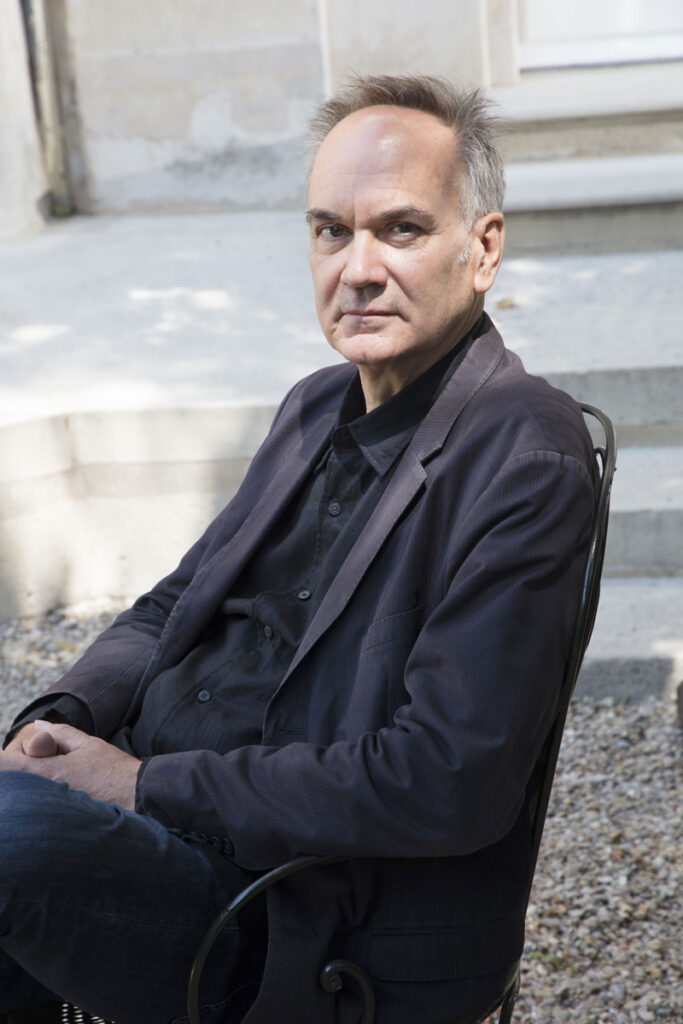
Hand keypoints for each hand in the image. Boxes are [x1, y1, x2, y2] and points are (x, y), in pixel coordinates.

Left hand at [0, 721, 140, 810]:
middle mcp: (44, 794)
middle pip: (13, 780)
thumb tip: (39, 725)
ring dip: (32, 782)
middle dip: (22, 768)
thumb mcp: (89, 744)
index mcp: (47, 772)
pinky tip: (67, 790)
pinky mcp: (61, 822)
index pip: (5, 764)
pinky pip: (40, 807)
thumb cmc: (115, 771)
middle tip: (46, 761)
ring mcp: (51, 811)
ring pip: (25, 794)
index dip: (8, 755)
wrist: (139, 799)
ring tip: (61, 776)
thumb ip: (60, 733)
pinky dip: (43, 797)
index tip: (24, 751)